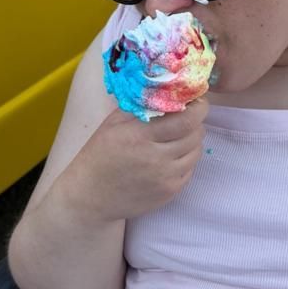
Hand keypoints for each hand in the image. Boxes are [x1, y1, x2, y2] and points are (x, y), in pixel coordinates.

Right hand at [72, 96, 209, 223]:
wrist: (89, 197)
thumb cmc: (99, 155)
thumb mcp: (113, 123)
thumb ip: (141, 106)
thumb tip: (169, 91)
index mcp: (139, 136)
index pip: (186, 120)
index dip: (198, 108)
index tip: (197, 101)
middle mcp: (156, 158)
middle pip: (195, 135)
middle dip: (196, 122)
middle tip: (187, 117)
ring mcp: (165, 178)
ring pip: (196, 152)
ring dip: (192, 141)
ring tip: (177, 137)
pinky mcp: (170, 193)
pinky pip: (190, 170)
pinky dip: (185, 159)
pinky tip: (170, 156)